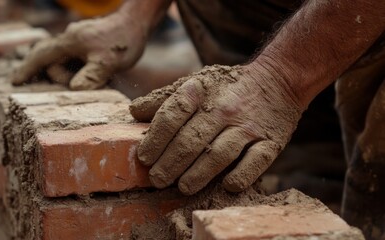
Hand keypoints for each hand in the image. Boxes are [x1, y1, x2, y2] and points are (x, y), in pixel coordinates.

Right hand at [11, 15, 145, 89]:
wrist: (137, 22)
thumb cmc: (123, 41)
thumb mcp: (108, 62)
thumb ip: (91, 77)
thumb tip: (74, 90)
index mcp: (69, 42)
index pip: (41, 56)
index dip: (27, 70)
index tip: (15, 82)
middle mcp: (70, 38)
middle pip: (52, 61)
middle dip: (59, 78)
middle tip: (78, 87)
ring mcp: (79, 39)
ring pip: (65, 61)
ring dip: (73, 74)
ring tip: (95, 79)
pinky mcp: (88, 42)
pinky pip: (76, 58)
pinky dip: (78, 69)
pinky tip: (95, 74)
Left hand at [130, 64, 302, 194]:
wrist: (277, 79)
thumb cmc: (227, 88)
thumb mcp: (196, 84)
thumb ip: (164, 99)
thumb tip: (134, 112)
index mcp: (202, 92)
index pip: (172, 115)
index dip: (155, 139)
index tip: (144, 157)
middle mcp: (224, 109)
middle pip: (191, 140)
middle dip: (170, 163)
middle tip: (157, 180)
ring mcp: (248, 126)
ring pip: (219, 154)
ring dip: (198, 174)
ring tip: (182, 187)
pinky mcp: (270, 141)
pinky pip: (255, 162)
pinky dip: (240, 176)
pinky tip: (226, 184)